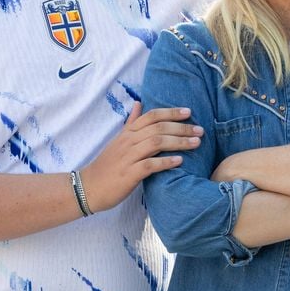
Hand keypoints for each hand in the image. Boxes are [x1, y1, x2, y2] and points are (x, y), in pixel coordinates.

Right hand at [81, 102, 202, 212]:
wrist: (89, 187)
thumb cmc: (107, 165)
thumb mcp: (118, 140)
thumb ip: (131, 122)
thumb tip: (139, 103)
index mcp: (128, 133)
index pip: (151, 116)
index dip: (171, 112)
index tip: (188, 112)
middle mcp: (128, 141)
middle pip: (158, 127)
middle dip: (181, 127)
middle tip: (200, 130)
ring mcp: (128, 157)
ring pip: (156, 143)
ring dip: (179, 142)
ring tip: (196, 143)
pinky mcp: (129, 174)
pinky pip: (150, 165)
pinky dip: (166, 162)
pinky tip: (179, 161)